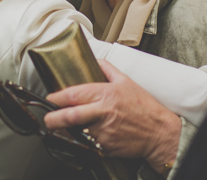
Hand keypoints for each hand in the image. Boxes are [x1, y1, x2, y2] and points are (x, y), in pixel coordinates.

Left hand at [44, 60, 180, 174]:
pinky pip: (87, 144)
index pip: (74, 94)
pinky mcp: (105, 147)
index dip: (57, 97)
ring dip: (67, 130)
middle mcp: (103, 112)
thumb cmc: (144, 107)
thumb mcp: (127, 82)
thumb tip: (94, 60)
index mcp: (106, 94)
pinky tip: (83, 136)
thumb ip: (107, 69)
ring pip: (76, 131)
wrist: (159, 133)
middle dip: (53, 118)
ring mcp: (104, 132)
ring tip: (63, 127)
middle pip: (70, 116)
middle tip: (47, 119)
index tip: (50, 98)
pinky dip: (82, 141)